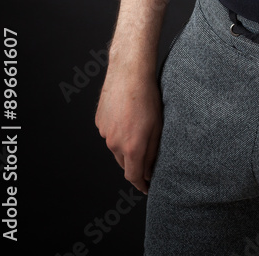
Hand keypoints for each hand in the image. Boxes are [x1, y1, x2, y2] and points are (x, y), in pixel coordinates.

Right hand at [95, 63, 162, 194]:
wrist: (129, 72)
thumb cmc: (148, 96)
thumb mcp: (158, 126)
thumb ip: (153, 152)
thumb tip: (149, 170)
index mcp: (132, 147)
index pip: (134, 177)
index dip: (141, 184)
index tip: (147, 187)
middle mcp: (115, 144)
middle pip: (124, 164)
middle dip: (135, 165)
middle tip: (147, 158)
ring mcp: (105, 132)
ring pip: (116, 148)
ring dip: (126, 146)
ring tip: (138, 129)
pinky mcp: (99, 121)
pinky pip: (109, 133)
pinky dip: (118, 132)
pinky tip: (127, 118)